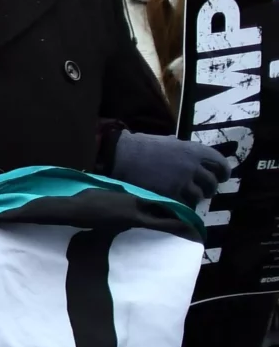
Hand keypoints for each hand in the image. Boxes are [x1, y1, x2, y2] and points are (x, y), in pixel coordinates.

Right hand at [112, 131, 234, 207]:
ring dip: (194, 197)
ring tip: (185, 196)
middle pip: (212, 183)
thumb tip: (188, 152)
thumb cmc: (143, 146)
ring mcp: (183, 182)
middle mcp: (193, 166)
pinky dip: (181, 205)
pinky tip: (174, 201)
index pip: (221, 164)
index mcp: (195, 150)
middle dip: (208, 188)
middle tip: (202, 190)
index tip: (221, 177)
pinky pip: (184, 204)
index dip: (223, 173)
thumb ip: (184, 149)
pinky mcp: (171, 195)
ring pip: (199, 196)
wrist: (122, 156)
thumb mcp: (168, 142)